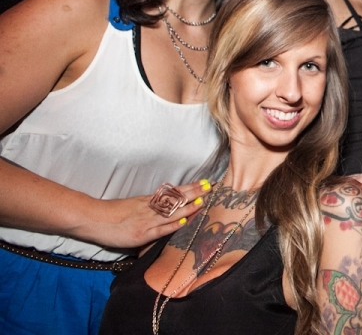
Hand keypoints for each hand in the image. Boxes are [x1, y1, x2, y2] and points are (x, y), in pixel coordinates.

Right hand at [77, 180, 211, 247]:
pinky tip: (183, 222)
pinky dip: (171, 226)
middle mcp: (150, 208)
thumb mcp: (134, 205)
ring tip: (203, 201)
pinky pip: (158, 230)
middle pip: (176, 199)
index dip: (191, 188)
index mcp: (149, 201)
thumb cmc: (112, 213)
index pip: (175, 192)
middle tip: (212, 187)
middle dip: (195, 193)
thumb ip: (150, 206)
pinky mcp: (140, 235)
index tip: (206, 183)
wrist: (93, 219)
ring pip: (170, 213)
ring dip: (188, 208)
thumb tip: (167, 207)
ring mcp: (146, 221)